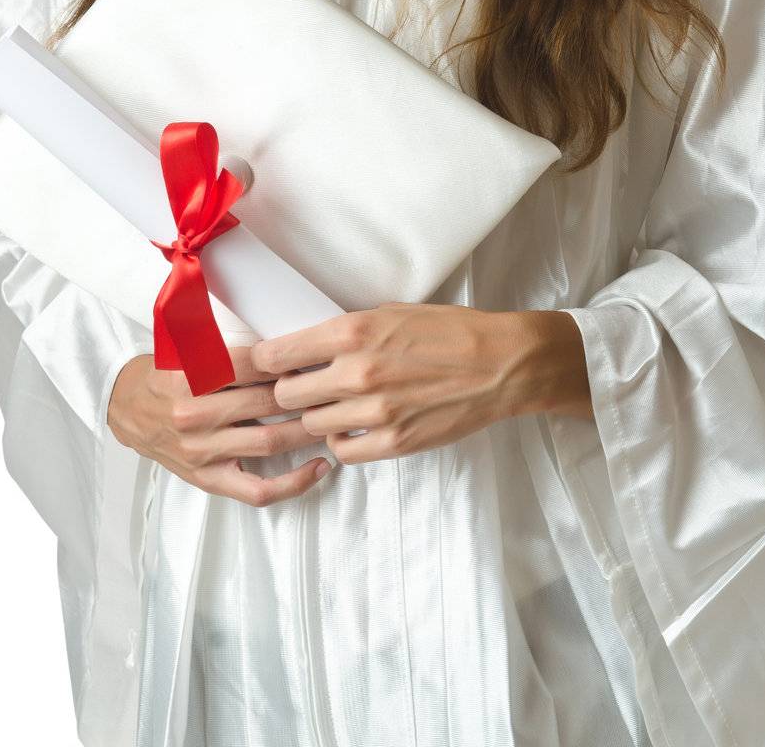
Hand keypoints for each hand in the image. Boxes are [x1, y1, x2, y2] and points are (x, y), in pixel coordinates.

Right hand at [106, 342, 332, 506]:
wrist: (127, 408)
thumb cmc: (165, 374)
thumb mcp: (186, 348)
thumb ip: (226, 345)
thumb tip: (282, 340)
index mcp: (189, 376)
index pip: (252, 364)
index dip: (287, 359)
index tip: (313, 354)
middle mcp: (194, 414)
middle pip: (266, 402)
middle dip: (306, 392)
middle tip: (334, 383)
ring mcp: (202, 451)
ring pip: (270, 442)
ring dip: (308, 429)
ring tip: (334, 417)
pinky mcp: (208, 479)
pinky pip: (258, 489)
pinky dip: (293, 483)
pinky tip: (319, 467)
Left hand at [249, 302, 563, 464]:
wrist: (499, 364)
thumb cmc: (447, 330)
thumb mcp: (390, 312)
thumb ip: (344, 331)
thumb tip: (305, 346)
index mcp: (352, 332)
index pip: (276, 354)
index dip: (265, 362)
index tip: (267, 364)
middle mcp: (356, 372)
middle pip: (286, 396)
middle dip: (289, 392)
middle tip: (302, 387)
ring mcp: (374, 412)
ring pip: (312, 426)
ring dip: (317, 417)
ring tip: (335, 405)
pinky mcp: (393, 443)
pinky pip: (343, 451)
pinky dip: (343, 440)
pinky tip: (356, 426)